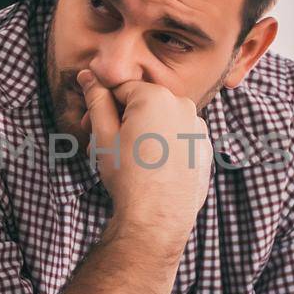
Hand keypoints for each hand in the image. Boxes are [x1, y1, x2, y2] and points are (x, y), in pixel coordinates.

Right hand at [78, 70, 211, 236]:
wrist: (157, 218)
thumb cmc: (128, 176)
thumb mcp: (103, 135)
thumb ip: (96, 100)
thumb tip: (88, 75)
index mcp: (156, 96)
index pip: (120, 89)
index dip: (102, 107)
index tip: (90, 128)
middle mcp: (183, 105)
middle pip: (143, 103)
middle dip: (122, 120)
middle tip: (104, 146)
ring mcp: (198, 128)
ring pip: (161, 121)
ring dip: (143, 133)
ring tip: (128, 160)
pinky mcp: (204, 149)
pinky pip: (179, 138)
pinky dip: (164, 147)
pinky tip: (151, 168)